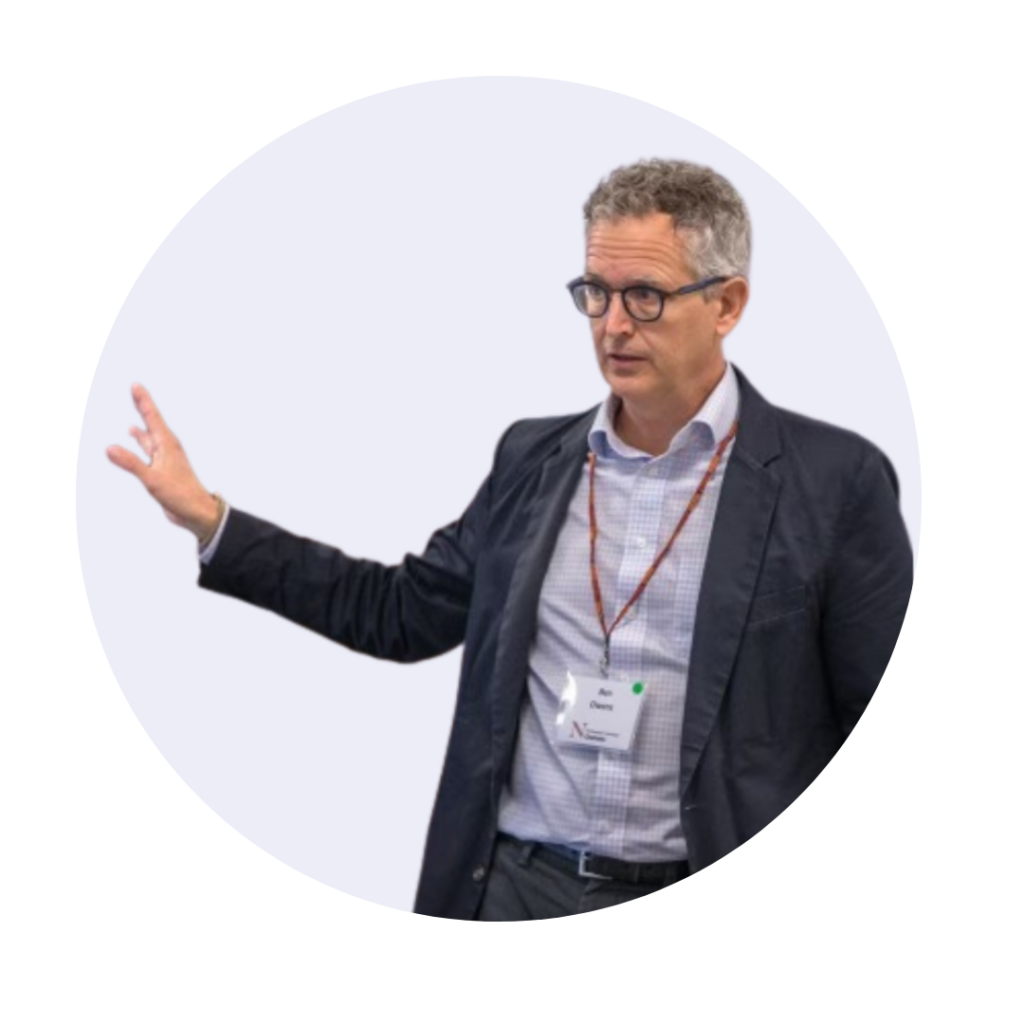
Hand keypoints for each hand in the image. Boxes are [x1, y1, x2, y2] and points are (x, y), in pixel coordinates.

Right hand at [107, 383, 222, 540]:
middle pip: (152, 422)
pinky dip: (141, 441)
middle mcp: (167, 448)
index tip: (136, 385)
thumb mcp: (152, 479)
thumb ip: (131, 464)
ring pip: (150, 436)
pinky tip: (136, 438)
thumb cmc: (180, 496)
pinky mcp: (163, 469)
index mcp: (167, 445)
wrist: (196, 512)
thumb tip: (109, 448)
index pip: (153, 417)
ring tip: (136, 412)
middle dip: (143, 406)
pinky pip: (149, 449)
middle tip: (136, 390)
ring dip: (142, 424)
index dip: (144, 401)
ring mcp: (165, 458)